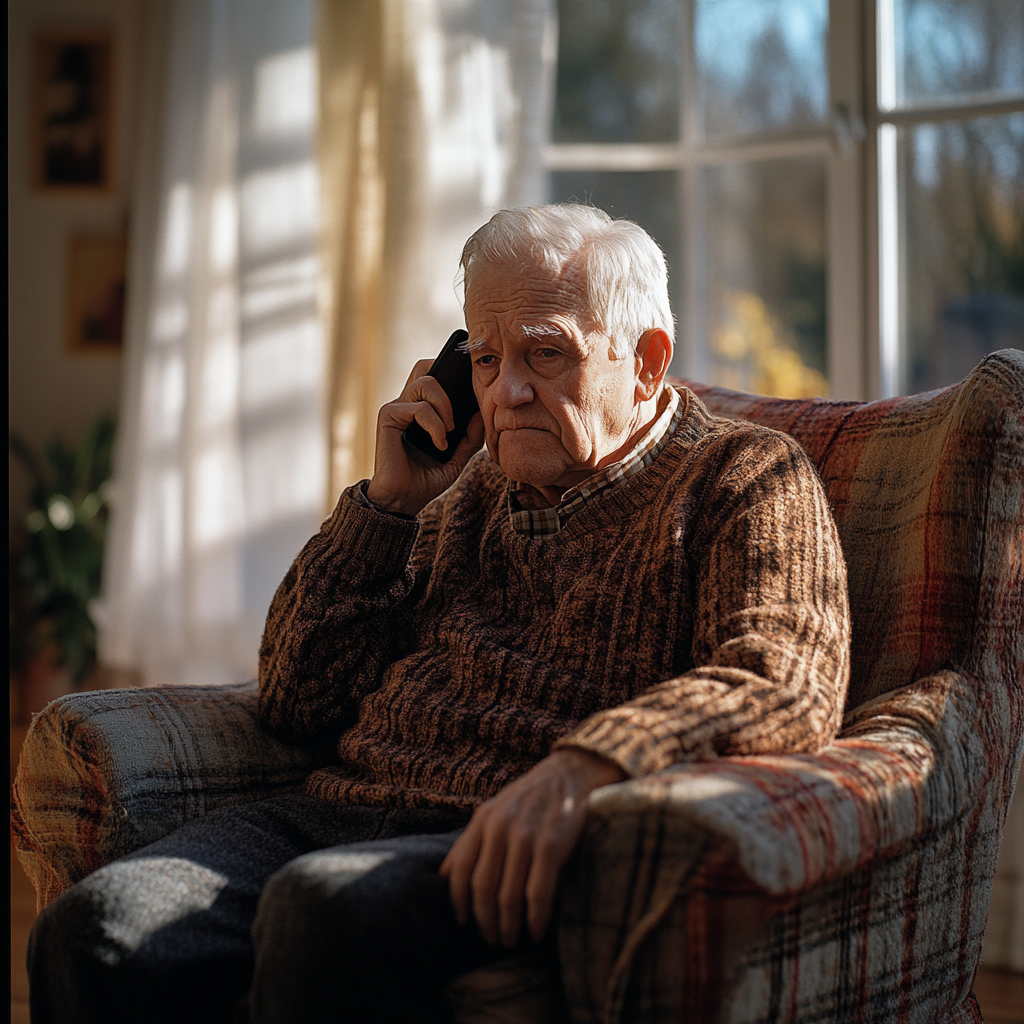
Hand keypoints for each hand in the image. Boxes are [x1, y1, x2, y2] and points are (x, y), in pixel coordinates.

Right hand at [366, 359, 483, 515]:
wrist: (403, 500)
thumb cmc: (426, 479)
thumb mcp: (458, 457)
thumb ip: (470, 436)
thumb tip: (483, 413)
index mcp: (421, 408)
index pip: (435, 375)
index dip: (453, 374)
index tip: (472, 389)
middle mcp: (407, 403)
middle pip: (426, 367)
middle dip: (448, 379)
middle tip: (458, 410)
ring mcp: (397, 408)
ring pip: (426, 381)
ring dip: (445, 406)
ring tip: (449, 431)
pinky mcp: (389, 417)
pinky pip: (418, 407)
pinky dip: (434, 424)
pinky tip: (439, 443)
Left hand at [439, 748, 625, 947]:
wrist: (566, 775)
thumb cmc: (527, 800)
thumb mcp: (492, 812)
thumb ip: (468, 842)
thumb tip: (442, 877)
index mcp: (482, 821)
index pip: (460, 871)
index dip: (459, 903)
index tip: (464, 923)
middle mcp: (499, 828)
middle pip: (483, 888)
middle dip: (485, 921)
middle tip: (491, 939)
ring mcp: (525, 837)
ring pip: (509, 895)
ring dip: (509, 925)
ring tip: (511, 940)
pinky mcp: (551, 846)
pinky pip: (538, 893)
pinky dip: (535, 919)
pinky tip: (536, 931)